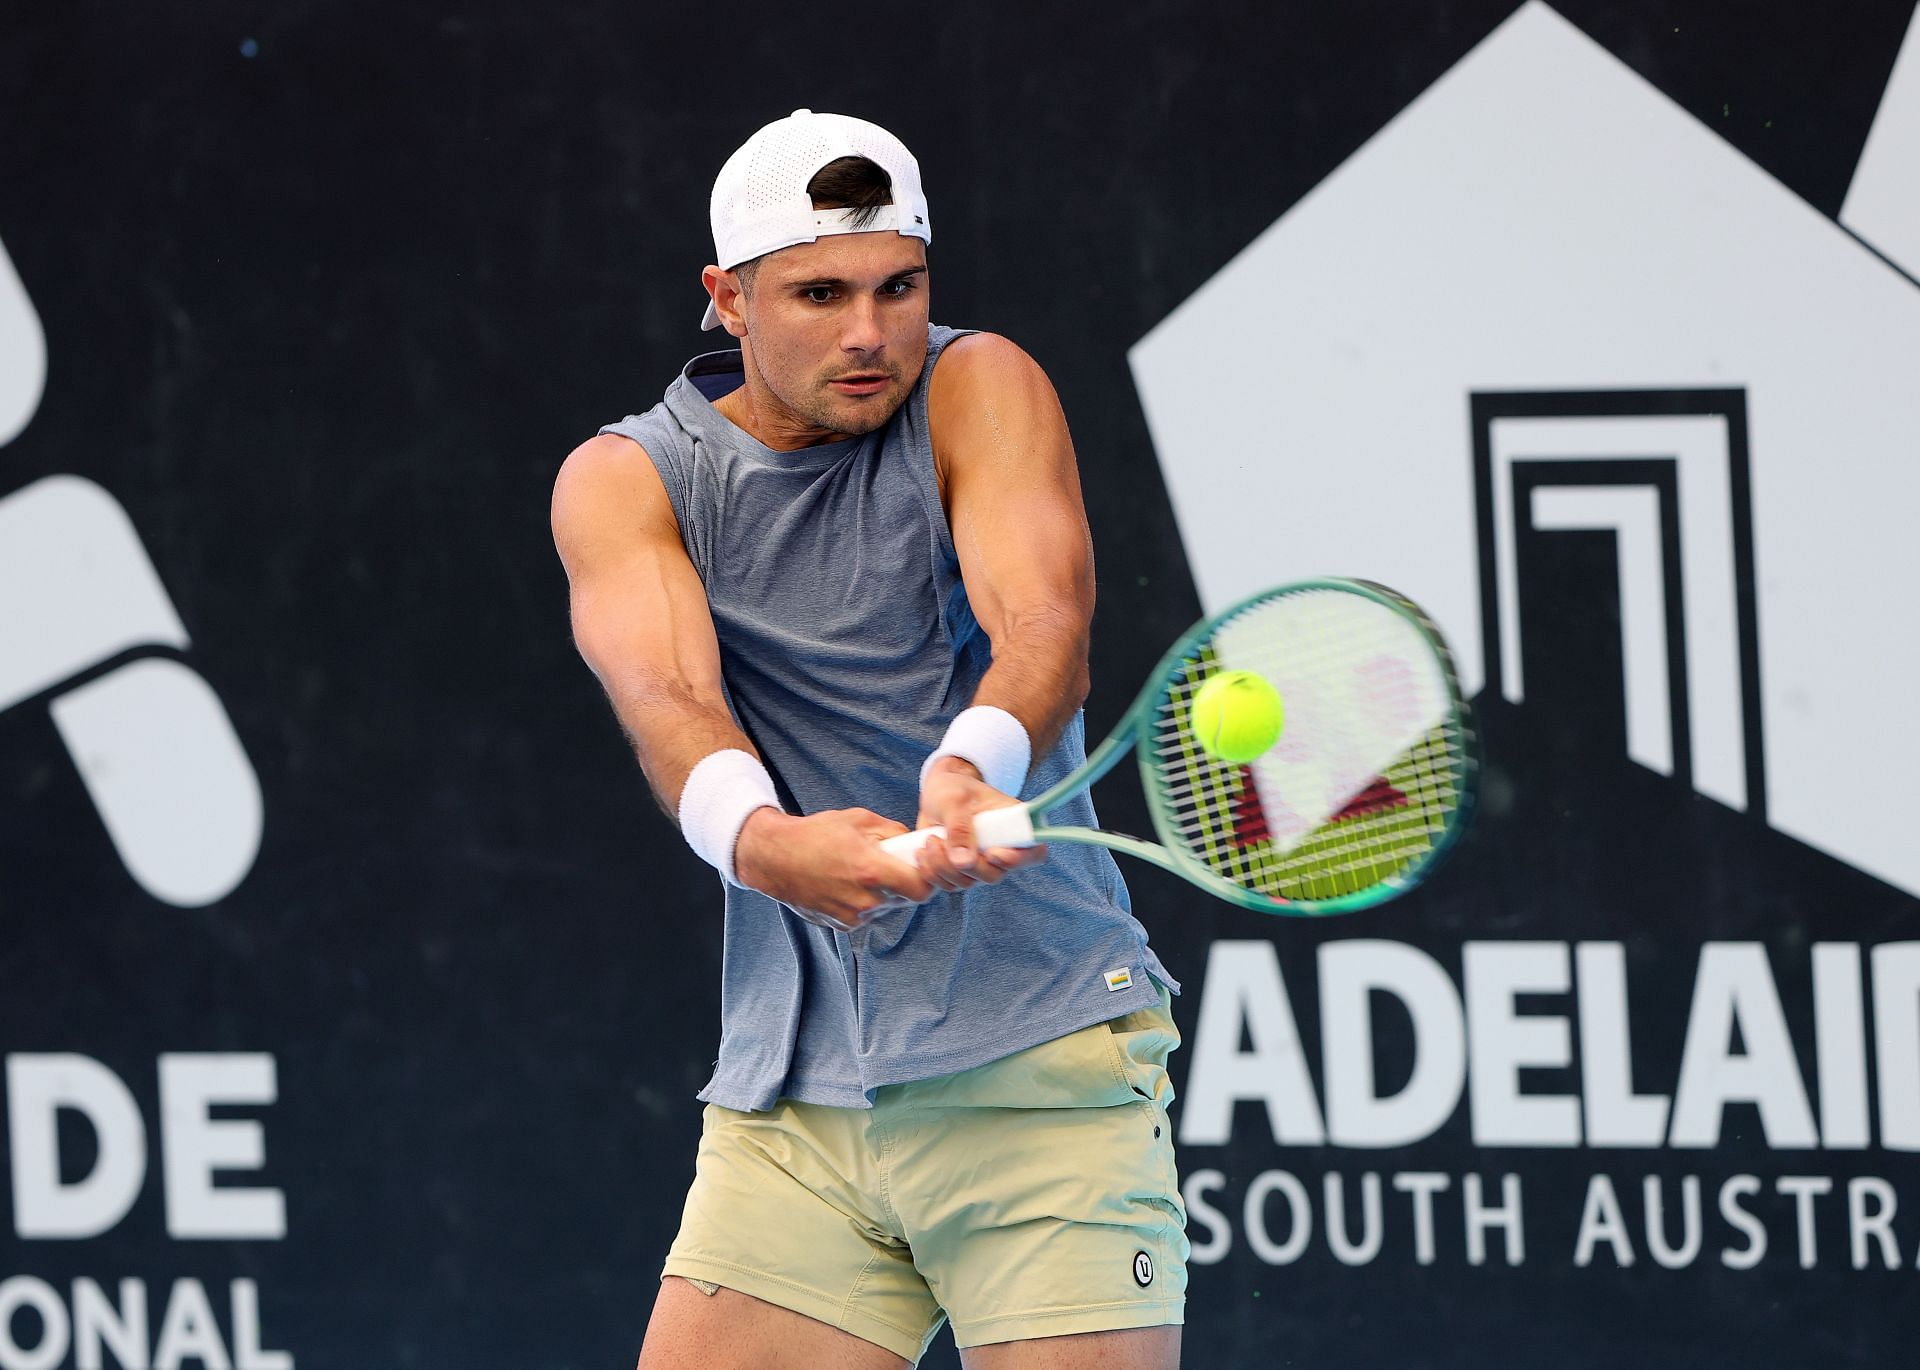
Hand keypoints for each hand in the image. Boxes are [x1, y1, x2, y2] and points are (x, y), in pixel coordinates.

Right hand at [733, 807, 934, 931]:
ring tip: (861, 871)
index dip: (926, 878)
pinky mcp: (841, 924)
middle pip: (905, 898)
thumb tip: (912, 843)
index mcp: (871, 871)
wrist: (775, 858)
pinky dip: (864, 901)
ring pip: (885, 907)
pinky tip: (846, 883)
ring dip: (883, 892)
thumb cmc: (816, 834)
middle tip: (890, 864)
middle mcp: (864, 899)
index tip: (920, 866)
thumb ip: (892, 832)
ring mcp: (852, 915)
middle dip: (903, 882)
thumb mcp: (859, 819)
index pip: (921, 889)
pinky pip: (866, 914)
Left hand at [912, 756, 1048, 892]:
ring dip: (942, 866)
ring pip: (968, 883)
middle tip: (940, 840)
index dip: (1018, 859)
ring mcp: (980, 863)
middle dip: (964, 864)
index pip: (1033, 852)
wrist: (936, 793)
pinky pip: (948, 885)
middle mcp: (1001, 849)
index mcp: (1014, 826)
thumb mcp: (954, 800)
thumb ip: (960, 828)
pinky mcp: (959, 871)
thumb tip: (964, 863)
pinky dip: (931, 872)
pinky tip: (922, 851)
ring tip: (929, 840)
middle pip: (994, 875)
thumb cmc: (953, 788)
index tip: (992, 853)